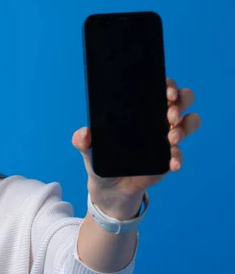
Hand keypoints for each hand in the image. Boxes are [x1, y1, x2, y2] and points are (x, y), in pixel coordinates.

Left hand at [72, 78, 201, 217]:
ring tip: (172, 138)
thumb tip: (83, 133)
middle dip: (180, 102)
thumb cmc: (101, 160)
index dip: (168, 85)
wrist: (108, 187)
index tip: (165, 92)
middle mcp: (156, 119)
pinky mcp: (168, 158)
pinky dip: (178, 157)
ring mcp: (166, 138)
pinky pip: (179, 153)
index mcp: (138, 110)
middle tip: (170, 115)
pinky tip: (172, 163)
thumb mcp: (89, 150)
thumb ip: (83, 141)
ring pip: (189, 122)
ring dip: (185, 126)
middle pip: (182, 99)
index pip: (160, 87)